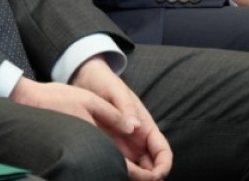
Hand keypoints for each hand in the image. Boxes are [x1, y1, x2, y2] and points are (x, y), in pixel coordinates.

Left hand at [69, 57, 171, 180]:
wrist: (84, 78)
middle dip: (149, 178)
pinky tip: (110, 173)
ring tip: (120, 177)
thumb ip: (127, 108)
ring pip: (135, 170)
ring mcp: (123, 145)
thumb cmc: (104, 81)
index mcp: (145, 126)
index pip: (162, 150)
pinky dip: (118, 172)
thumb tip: (136, 127)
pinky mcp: (108, 147)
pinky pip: (117, 165)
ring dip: (134, 178)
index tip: (156, 176)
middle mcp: (137, 139)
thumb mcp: (116, 91)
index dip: (164, 165)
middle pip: (150, 166)